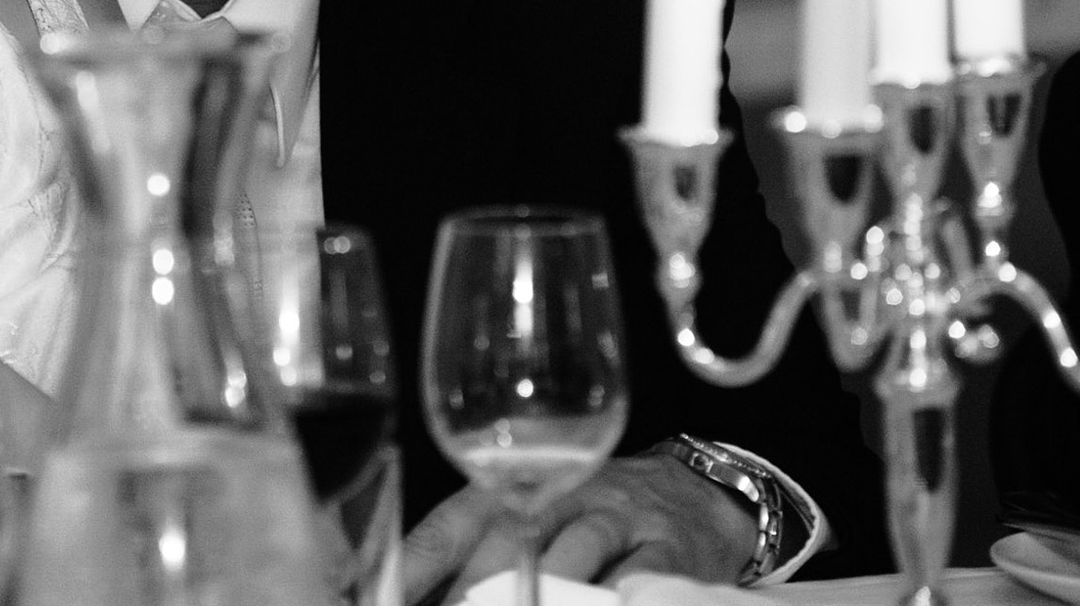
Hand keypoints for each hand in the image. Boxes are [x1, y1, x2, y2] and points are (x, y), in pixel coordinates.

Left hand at [400, 454, 757, 603]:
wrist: (696, 492)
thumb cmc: (593, 511)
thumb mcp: (536, 514)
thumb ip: (479, 553)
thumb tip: (409, 598)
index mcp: (517, 485)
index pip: (454, 522)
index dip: (416, 563)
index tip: (383, 598)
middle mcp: (562, 491)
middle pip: (509, 538)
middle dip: (475, 590)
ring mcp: (617, 516)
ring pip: (572, 555)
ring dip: (540, 598)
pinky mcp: (667, 547)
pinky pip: (636, 579)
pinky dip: (612, 599)